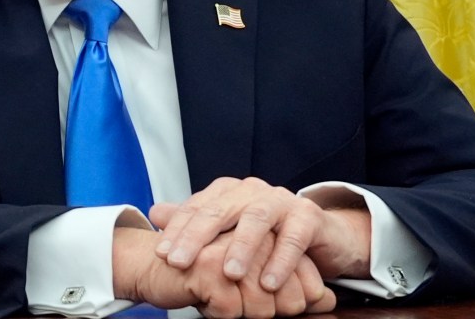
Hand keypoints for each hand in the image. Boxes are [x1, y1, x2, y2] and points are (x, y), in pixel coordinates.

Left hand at [152, 176, 367, 289]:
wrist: (320, 235)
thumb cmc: (268, 235)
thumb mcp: (229, 230)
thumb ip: (194, 222)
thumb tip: (154, 214)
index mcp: (228, 192)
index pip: (195, 208)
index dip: (176, 231)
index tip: (161, 254)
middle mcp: (251, 191)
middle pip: (218, 211)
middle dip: (196, 238)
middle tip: (178, 263)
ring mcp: (281, 201)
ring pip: (255, 221)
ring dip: (241, 248)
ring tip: (227, 274)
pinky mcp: (308, 216)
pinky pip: (292, 239)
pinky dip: (280, 262)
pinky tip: (269, 283)